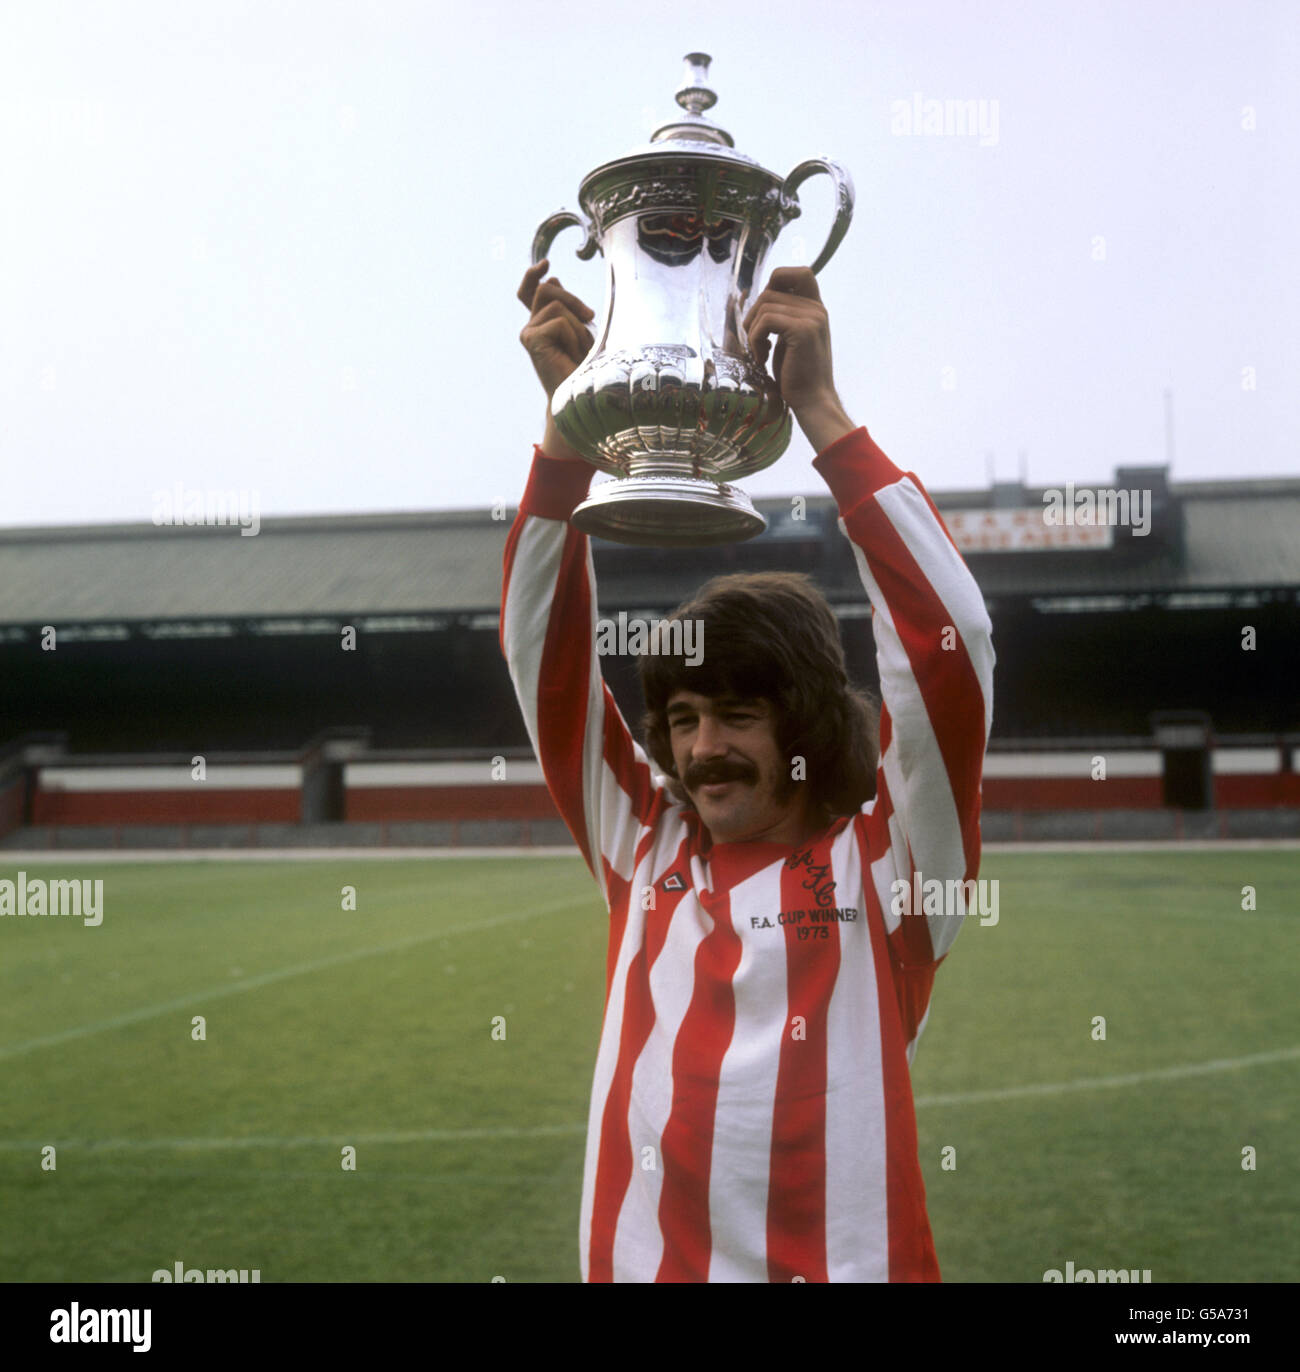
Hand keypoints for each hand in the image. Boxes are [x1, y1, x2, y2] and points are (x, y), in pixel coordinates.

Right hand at [517, 259, 595, 401]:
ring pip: (556, 304)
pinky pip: (559, 322)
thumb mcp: (580, 328)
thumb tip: (552, 276)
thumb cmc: (585, 366)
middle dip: (573, 298)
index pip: (530, 291)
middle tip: (591, 317)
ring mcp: (529, 333)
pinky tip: (571, 355)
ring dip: (577, 325)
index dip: (533, 275)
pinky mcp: (531, 340)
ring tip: (579, 349)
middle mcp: (531, 326)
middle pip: (547, 289)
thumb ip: (566, 305)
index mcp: (541, 322)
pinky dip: (573, 336)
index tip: (546, 264)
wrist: (579, 396)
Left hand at [741, 266, 840, 417]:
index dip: (777, 281)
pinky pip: (765, 320)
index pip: (800, 272)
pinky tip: (762, 357)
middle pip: (771, 291)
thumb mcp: (789, 340)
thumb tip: (757, 302)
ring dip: (753, 331)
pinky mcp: (802, 329)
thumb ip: (782, 319)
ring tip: (760, 353)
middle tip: (755, 341)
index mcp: (816, 309)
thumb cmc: (797, 376)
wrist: (813, 401)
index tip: (765, 313)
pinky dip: (755, 339)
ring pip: (765, 305)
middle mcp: (816, 309)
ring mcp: (812, 317)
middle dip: (754, 315)